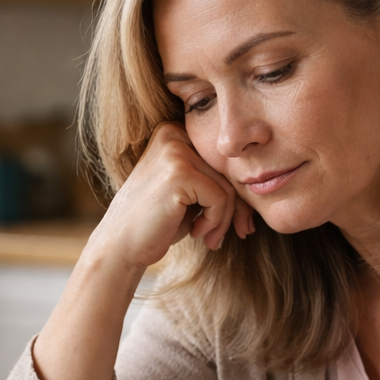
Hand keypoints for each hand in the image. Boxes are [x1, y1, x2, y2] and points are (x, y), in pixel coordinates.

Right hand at [88, 122, 254, 270]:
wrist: (121, 247)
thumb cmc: (156, 223)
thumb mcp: (189, 194)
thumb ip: (214, 179)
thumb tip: (258, 180)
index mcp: (174, 133)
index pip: (221, 160)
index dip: (234, 193)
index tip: (236, 223)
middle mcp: (173, 134)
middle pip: (228, 171)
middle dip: (235, 208)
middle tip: (234, 234)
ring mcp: (175, 151)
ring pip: (227, 186)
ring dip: (224, 219)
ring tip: (209, 237)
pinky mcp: (179, 172)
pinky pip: (220, 198)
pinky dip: (215, 222)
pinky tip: (197, 233)